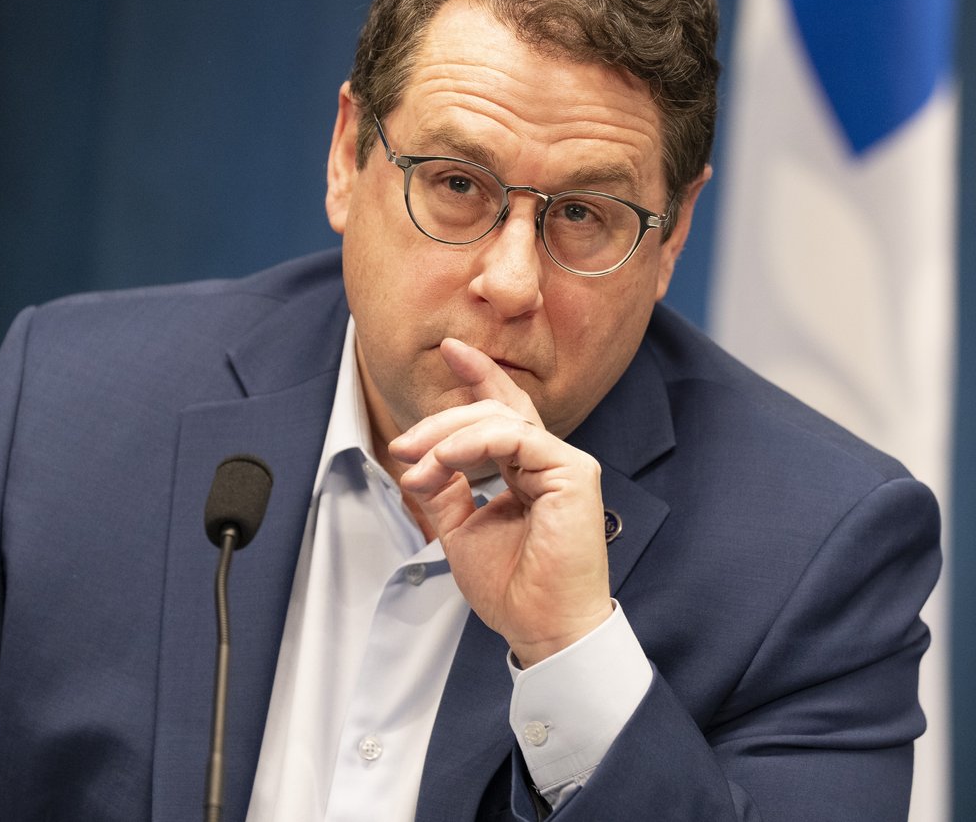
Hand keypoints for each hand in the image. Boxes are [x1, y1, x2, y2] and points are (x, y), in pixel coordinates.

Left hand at [388, 338, 612, 666]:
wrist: (541, 626)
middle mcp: (550, 461)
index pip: (504, 413)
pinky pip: (515, 438)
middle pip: (495, 411)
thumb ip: (445, 491)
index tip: (451, 350)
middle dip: (442, 417)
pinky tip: (444, 460)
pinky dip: (472, 444)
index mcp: (529, 472)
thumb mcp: (462, 530)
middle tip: (403, 442)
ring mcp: (565, 464)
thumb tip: (418, 463)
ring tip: (417, 463)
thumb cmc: (514, 589)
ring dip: (447, 436)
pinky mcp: (573, 472)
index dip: (480, 377)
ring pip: (500, 420)